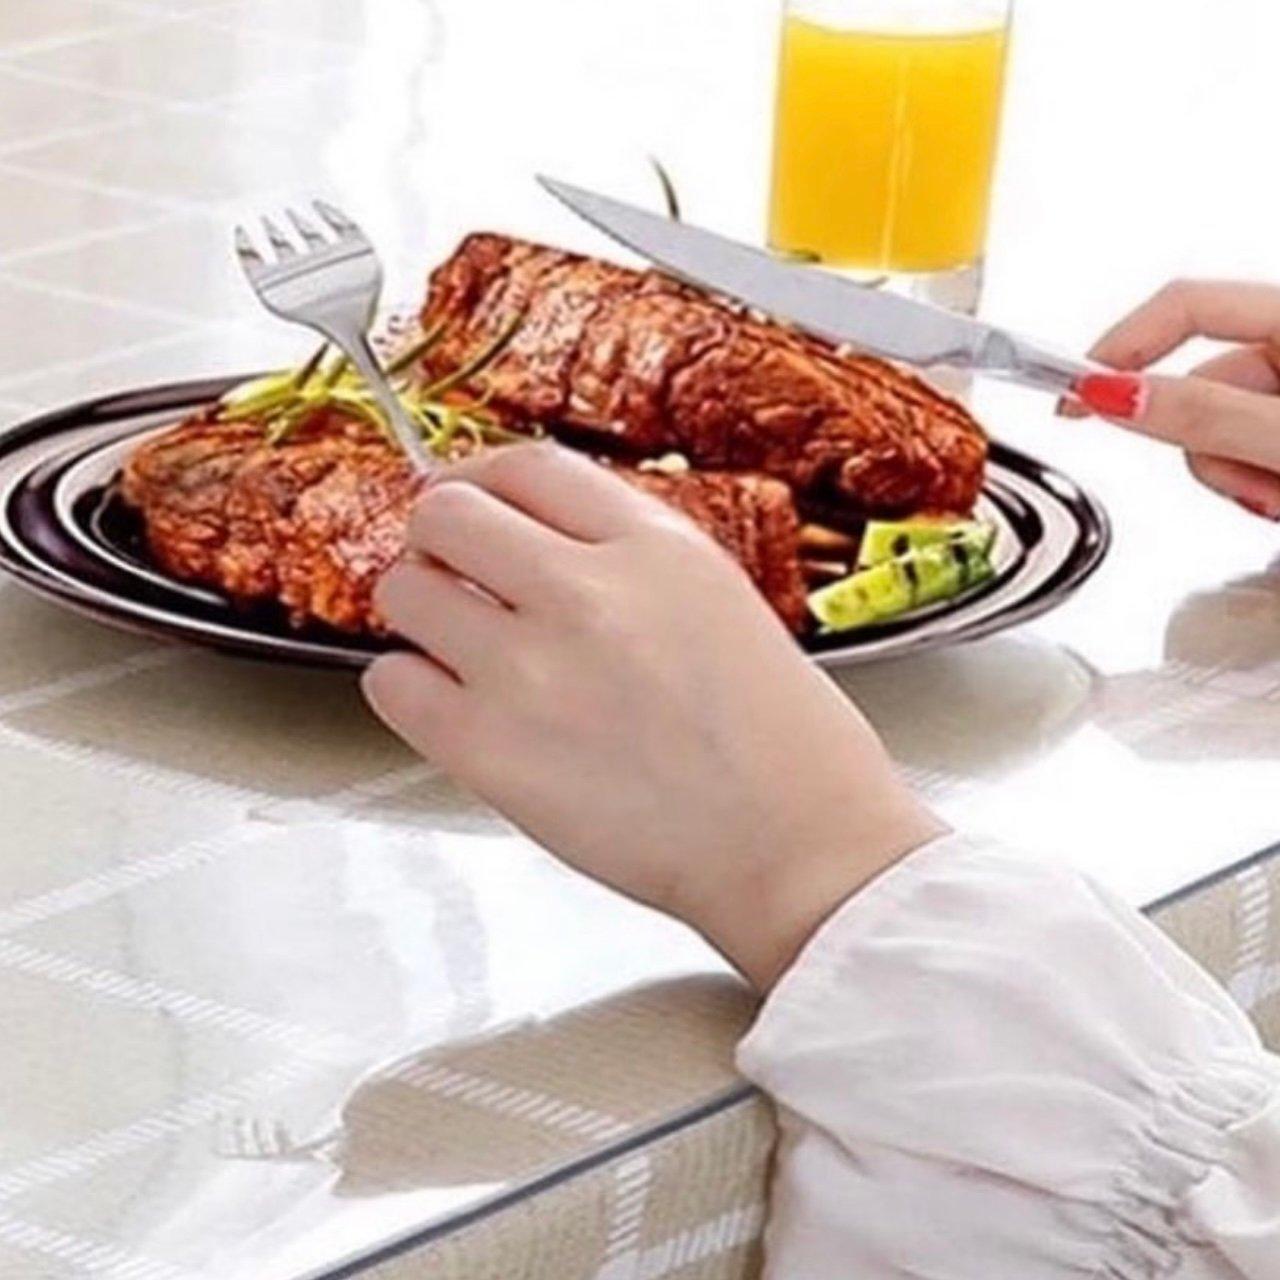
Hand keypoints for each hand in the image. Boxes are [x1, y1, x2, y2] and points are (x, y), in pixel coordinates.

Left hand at [362, 443, 941, 989]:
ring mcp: (528, 668)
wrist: (797, 847)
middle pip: (445, 513)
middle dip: (439, 538)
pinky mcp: (489, 751)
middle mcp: (583, 590)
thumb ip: (628, 556)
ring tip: (452, 646)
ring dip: (420, 612)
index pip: (525, 466)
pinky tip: (446, 705)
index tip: (471, 499)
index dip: (480, 477)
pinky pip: (389, 683)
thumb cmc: (784, 743)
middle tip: (451, 572)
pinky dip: (405, 687)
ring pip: (404, 591)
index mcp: (651, 546)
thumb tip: (541, 539)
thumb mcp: (722, 599)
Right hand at [1066, 279, 1279, 518]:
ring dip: (1232, 473)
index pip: (1184, 305)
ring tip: (1278, 499)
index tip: (1075, 397)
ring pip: (1217, 427)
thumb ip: (1205, 415)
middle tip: (1251, 484)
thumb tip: (1115, 393)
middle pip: (1200, 384)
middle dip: (1206, 443)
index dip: (1122, 346)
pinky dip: (1255, 482)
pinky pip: (1244, 449)